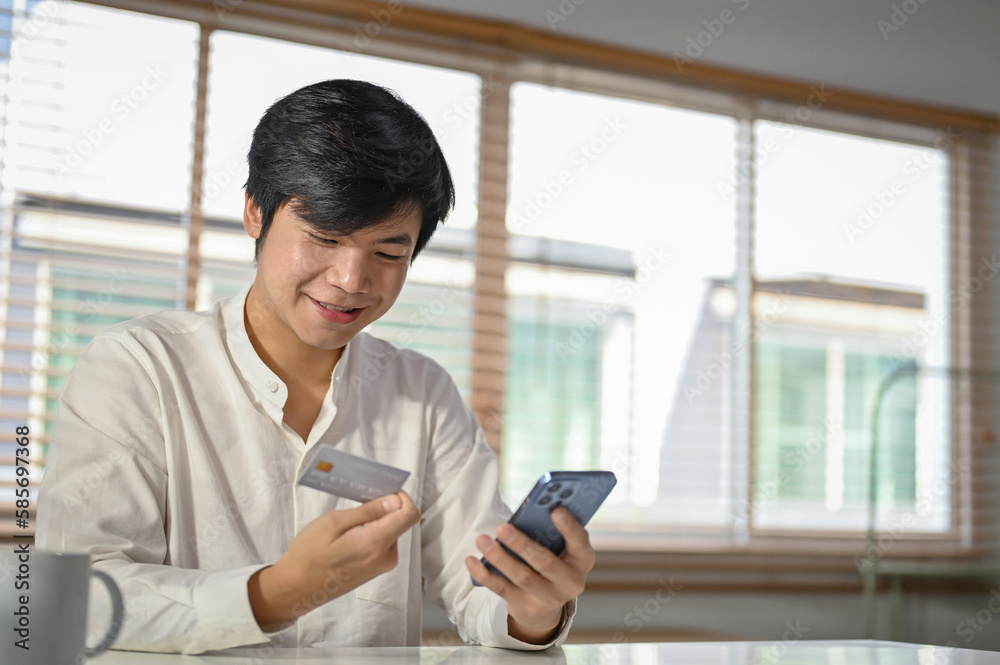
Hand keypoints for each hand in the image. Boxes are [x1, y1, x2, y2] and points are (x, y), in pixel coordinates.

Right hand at [249, 491, 419, 627]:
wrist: (295, 588)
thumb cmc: (309, 553)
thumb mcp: (333, 523)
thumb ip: (368, 511)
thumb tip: (394, 501)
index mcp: (377, 543)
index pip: (409, 514)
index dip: (400, 498)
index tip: (380, 492)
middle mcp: (386, 557)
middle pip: (399, 521)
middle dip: (382, 509)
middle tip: (355, 506)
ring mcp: (381, 566)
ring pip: (390, 531)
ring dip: (374, 522)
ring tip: (346, 525)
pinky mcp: (375, 570)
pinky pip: (382, 543)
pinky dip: (370, 534)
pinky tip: (348, 537)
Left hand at [465, 507, 594, 643]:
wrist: (547, 603)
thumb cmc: (553, 560)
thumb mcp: (561, 547)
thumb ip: (552, 531)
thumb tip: (530, 511)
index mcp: (582, 560)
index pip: (580, 543)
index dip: (569, 527)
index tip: (556, 510)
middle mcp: (571, 582)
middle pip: (545, 562)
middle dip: (522, 544)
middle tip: (503, 527)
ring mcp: (549, 598)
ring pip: (521, 577)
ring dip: (499, 557)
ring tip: (482, 540)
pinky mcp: (526, 607)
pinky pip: (502, 590)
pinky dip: (485, 574)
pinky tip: (472, 560)